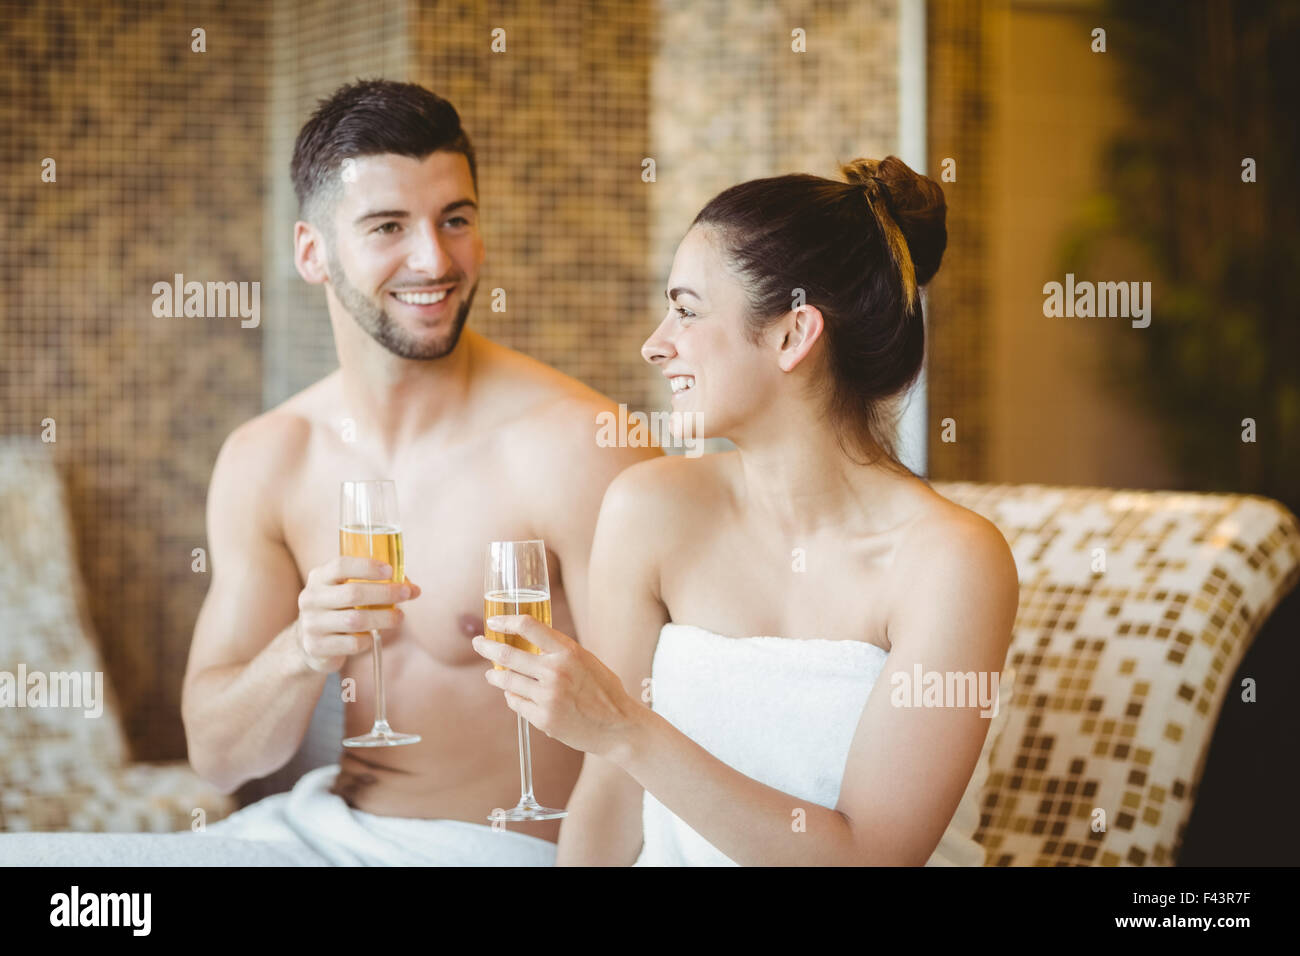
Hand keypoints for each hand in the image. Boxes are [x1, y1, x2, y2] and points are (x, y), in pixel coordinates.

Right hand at [295, 556, 420, 673]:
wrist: (310, 644)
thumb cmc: (339, 609)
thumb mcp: (348, 590)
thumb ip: (377, 584)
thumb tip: (414, 589)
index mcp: (319, 577)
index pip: (341, 565)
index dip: (367, 567)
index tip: (391, 571)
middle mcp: (310, 598)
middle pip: (353, 593)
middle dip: (385, 592)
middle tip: (407, 593)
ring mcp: (311, 624)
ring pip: (355, 620)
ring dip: (383, 618)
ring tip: (399, 616)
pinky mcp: (317, 647)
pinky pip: (352, 643)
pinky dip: (369, 639)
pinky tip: (373, 635)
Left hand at [471, 615, 640, 757]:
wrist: (618, 727)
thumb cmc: (605, 692)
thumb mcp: (587, 661)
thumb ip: (560, 653)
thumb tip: (530, 646)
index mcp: (568, 652)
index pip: (529, 626)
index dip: (507, 621)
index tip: (494, 622)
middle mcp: (555, 672)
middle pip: (508, 654)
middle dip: (487, 647)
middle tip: (478, 644)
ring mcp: (547, 697)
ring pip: (507, 681)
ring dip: (495, 676)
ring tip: (492, 674)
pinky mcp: (543, 719)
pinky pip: (516, 703)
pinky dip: (512, 697)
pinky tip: (513, 695)